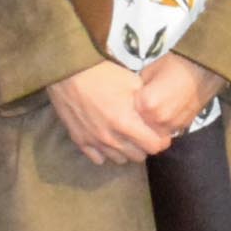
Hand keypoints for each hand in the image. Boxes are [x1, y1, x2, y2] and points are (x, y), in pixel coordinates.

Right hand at [45, 60, 170, 168]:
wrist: (69, 71)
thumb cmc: (103, 73)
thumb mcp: (132, 82)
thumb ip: (147, 102)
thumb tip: (158, 115)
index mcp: (127, 122)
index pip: (154, 146)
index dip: (161, 140)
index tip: (160, 133)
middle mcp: (111, 138)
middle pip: (138, 156)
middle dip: (145, 146)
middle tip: (143, 133)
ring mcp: (94, 141)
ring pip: (119, 159)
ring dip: (126, 150)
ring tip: (126, 136)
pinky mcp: (80, 141)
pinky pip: (98, 159)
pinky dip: (105, 152)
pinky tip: (107, 140)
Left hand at [129, 55, 221, 139]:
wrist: (204, 68)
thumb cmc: (174, 65)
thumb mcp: (148, 71)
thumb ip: (137, 89)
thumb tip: (131, 97)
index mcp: (146, 104)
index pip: (129, 113)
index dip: (130, 106)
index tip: (131, 100)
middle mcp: (158, 119)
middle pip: (141, 126)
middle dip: (140, 118)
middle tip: (144, 105)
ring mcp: (172, 125)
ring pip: (155, 131)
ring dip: (153, 123)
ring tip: (157, 107)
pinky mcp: (183, 127)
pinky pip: (168, 129)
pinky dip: (166, 123)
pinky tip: (169, 109)